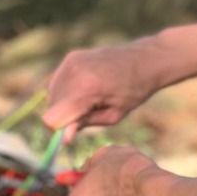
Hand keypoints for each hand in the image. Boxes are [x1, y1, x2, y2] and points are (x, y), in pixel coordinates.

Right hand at [42, 40, 165, 142]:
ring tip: (91, 101)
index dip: (60, 129)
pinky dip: (66, 91)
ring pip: (52, 95)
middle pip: (50, 107)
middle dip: (64, 116)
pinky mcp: (71, 57)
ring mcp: (71, 62)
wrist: (145, 59)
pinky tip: (87, 91)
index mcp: (86, 88)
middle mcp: (74, 72)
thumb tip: (64, 138)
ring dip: (64, 104)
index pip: (51, 118)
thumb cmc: (135, 90)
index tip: (74, 131)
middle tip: (90, 113)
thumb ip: (86, 124)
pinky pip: (57, 82)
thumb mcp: (113, 115)